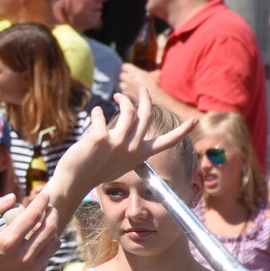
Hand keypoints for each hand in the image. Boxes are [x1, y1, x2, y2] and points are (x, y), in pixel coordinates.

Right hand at [0, 192, 56, 270]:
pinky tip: (33, 245)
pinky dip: (43, 248)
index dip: (42, 202)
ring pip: (54, 244)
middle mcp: (21, 258)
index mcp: (7, 242)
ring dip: (51, 231)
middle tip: (49, 208)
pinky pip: (47, 258)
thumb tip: (14, 196)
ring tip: (43, 226)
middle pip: (50, 229)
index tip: (45, 195)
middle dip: (52, 213)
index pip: (33, 216)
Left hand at [54, 91, 195, 196]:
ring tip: (117, 97)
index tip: (196, 120)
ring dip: (123, 99)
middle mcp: (132, 149)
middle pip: (147, 115)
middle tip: (142, 89)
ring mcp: (116, 144)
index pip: (167, 142)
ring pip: (128, 111)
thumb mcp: (122, 161)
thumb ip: (131, 147)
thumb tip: (134, 127)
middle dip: (146, 98)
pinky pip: (101, 116)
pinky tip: (95, 112)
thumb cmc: (96, 170)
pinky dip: (97, 112)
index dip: (183, 130)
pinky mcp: (99, 139)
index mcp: (141, 154)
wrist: (74, 181)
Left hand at [117, 62, 158, 99]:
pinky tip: (132, 93)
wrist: (153, 97)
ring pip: (121, 84)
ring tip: (131, 87)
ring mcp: (126, 86)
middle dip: (125, 77)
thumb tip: (158, 72)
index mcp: (134, 71)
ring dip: (125, 85)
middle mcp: (128, 78)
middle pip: (121, 75)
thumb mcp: (156, 75)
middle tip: (130, 79)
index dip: (127, 68)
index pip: (125, 66)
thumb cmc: (155, 85)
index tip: (130, 71)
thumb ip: (154, 72)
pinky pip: (123, 92)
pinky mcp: (126, 94)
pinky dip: (126, 92)